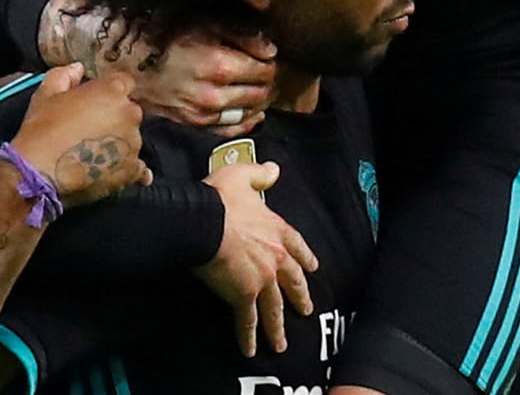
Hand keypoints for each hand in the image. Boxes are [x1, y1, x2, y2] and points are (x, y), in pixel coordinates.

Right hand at [9, 64, 150, 208]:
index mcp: (112, 91)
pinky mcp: (132, 170)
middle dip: (114, 118)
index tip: (96, 103)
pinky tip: (109, 170)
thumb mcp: (46, 94)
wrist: (39, 174)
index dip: (109, 92)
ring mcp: (133, 144)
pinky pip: (137, 167)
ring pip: (131, 138)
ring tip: (92, 153)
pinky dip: (125, 167)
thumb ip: (65, 75)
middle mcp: (129, 114)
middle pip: (128, 111)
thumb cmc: (41, 131)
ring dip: (118, 142)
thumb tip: (78, 69)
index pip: (123, 83)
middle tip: (90, 129)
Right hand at [44, 0, 277, 136]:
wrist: (128, 59)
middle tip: (265, 70)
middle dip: (267, 82)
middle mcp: (212, 94)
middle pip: (259, 93)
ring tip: (257, 87)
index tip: (268, 56)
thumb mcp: (206, 23)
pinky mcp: (192, 123)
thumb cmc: (165, 34)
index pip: (264, 71)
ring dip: (257, 101)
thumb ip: (243, 35)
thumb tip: (271, 50)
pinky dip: (243, 122)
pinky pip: (228, 128)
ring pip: (246, 112)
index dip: (270, 62)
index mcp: (218, 65)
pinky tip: (251, 113)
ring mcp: (202, 113)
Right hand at [196, 161, 318, 356]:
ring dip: (278, 327)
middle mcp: (275, 257)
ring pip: (274, 308)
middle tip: (307, 310)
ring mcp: (261, 279)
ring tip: (281, 344)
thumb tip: (274, 171)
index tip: (314, 269)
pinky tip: (249, 350)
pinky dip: (249, 336)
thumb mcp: (242, 176)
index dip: (306, 257)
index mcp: (276, 229)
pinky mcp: (243, 295)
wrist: (205, 221)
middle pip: (292, 281)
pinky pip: (247, 320)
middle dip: (300, 297)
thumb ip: (260, 174)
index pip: (297, 245)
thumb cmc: (220, 198)